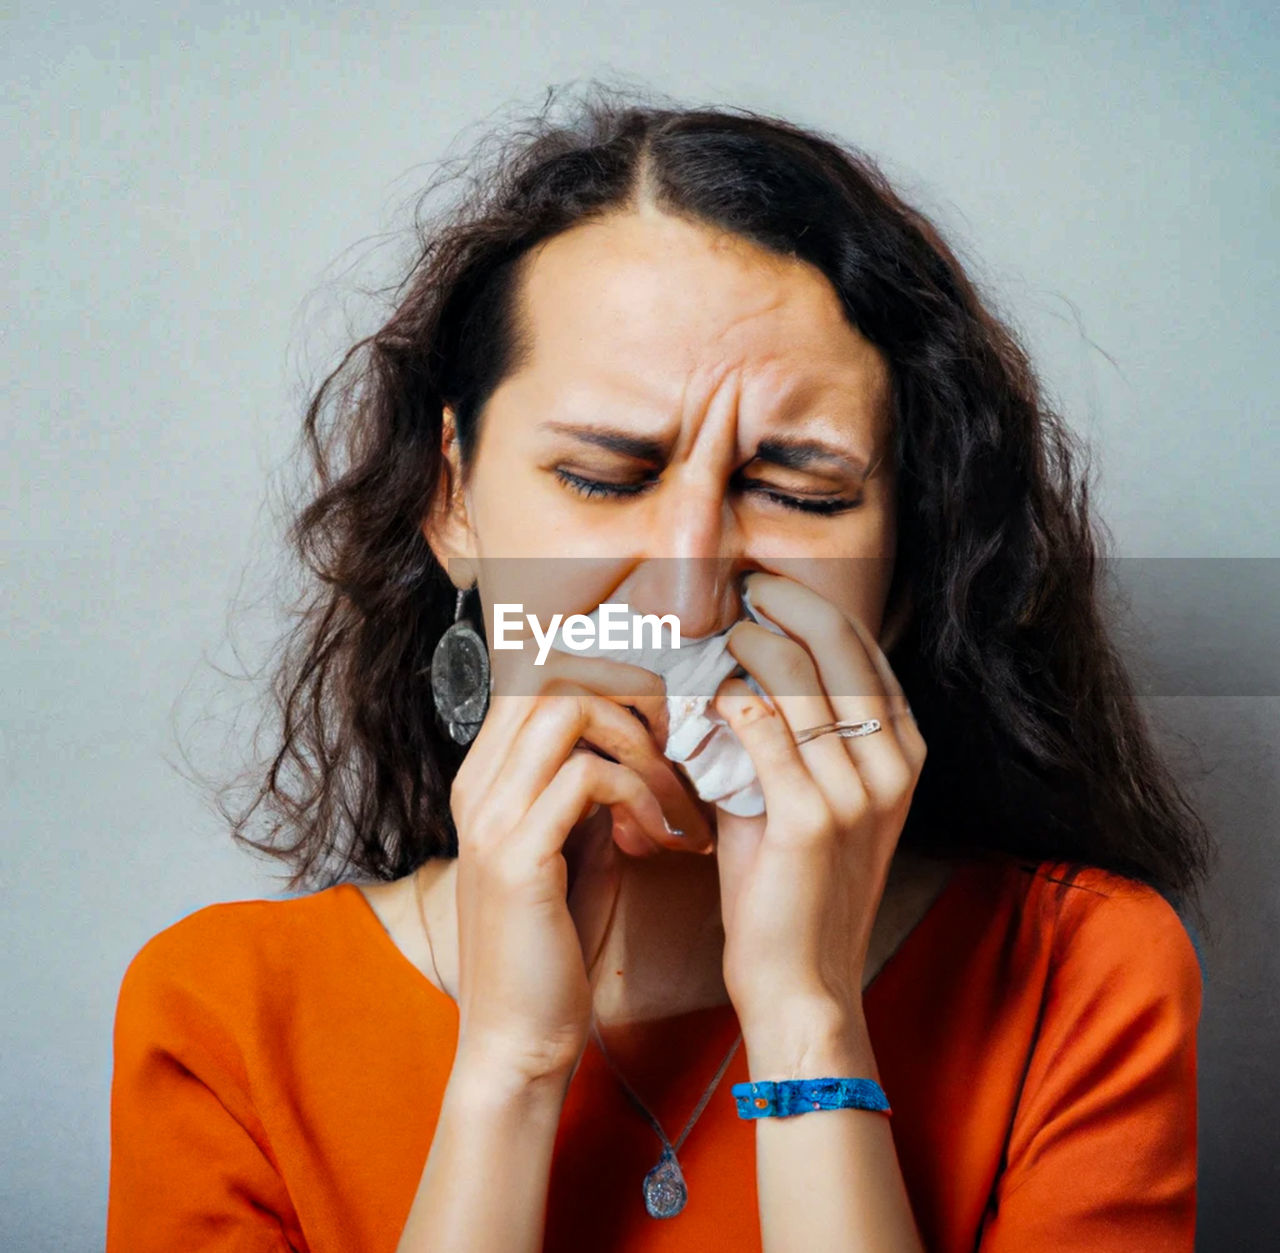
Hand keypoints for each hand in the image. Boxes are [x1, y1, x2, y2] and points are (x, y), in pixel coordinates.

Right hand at [448, 651, 711, 1088]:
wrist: (518, 1040)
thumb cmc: (554, 947)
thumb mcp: (577, 849)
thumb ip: (595, 791)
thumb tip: (641, 742)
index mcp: (489, 777)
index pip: (541, 671)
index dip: (612, 673)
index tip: (665, 719)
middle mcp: (478, 783)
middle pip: (552, 670)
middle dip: (632, 691)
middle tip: (675, 742)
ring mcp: (490, 816)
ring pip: (566, 708)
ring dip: (640, 741)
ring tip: (673, 795)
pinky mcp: (514, 855)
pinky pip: (586, 777)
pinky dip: (639, 794)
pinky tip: (662, 838)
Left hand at [711, 572, 927, 1057]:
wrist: (801, 982)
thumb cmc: (794, 884)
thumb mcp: (813, 797)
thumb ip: (792, 733)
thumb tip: (738, 668)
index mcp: (903, 753)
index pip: (863, 647)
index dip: (810, 604)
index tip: (762, 585)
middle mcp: (893, 766)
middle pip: (839, 645)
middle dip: (782, 602)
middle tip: (735, 585)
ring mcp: (858, 794)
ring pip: (799, 679)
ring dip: (746, 646)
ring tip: (711, 637)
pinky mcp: (812, 822)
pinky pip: (763, 731)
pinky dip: (727, 701)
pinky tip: (704, 694)